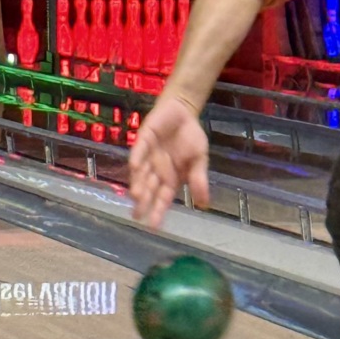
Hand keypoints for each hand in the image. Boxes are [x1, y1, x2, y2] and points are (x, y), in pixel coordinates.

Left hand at [129, 93, 209, 227]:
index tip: (154, 226)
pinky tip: (135, 168)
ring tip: (136, 196)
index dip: (158, 211)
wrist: (184, 112)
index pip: (163, 198)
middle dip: (144, 202)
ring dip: (138, 183)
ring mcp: (148, 156)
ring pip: (141, 173)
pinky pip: (140, 150)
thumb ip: (198, 179)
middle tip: (138, 216)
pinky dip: (137, 158)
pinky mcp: (143, 140)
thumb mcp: (199, 159)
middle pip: (149, 189)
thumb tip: (204, 204)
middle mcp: (156, 170)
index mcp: (170, 178)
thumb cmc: (191, 138)